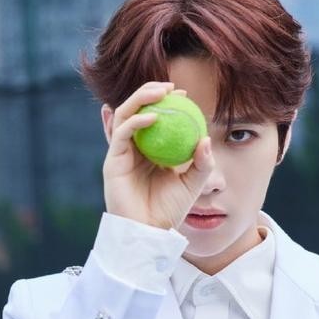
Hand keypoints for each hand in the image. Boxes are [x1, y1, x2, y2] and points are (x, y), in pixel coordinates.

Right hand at [102, 81, 214, 229]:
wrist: (149, 232)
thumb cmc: (170, 211)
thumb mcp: (192, 184)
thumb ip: (201, 163)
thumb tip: (205, 139)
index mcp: (149, 151)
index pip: (154, 117)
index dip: (166, 102)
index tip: (184, 93)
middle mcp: (132, 149)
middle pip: (135, 110)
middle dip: (149, 92)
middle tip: (170, 86)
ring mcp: (120, 154)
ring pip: (124, 115)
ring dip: (140, 98)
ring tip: (161, 92)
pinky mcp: (112, 161)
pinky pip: (121, 134)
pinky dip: (135, 121)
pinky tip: (152, 117)